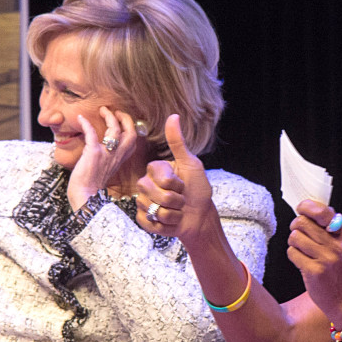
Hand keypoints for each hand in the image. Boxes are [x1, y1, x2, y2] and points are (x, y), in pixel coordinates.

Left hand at [66, 107, 140, 209]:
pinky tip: (80, 117)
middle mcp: (116, 156)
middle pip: (130, 133)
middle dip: (125, 119)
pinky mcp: (94, 154)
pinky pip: (92, 133)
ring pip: (115, 130)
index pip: (132, 140)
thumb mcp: (103, 169)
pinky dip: (86, 124)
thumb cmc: (90, 186)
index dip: (129, 127)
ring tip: (102, 110)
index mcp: (119, 159)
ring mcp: (106, 154)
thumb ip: (105, 157)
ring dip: (109, 117)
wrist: (85, 197)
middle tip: (116, 111)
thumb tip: (96, 146)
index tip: (120, 120)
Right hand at [136, 114, 215, 245]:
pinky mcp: (143, 219)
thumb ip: (178, 142)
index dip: (176, 183)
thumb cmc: (197, 189)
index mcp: (155, 170)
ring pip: (154, 209)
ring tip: (177, 210)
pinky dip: (165, 225)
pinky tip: (170, 222)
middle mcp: (145, 184)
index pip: (160, 176)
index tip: (183, 184)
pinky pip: (149, 222)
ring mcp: (142, 202)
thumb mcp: (191, 164)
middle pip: (154, 193)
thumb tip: (174, 115)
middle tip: (181, 199)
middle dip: (175, 200)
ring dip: (173, 214)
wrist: (200, 217)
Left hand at [287, 200, 341, 325]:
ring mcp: (327, 259)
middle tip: (299, 235)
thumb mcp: (339, 244)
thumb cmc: (335, 267)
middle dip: (295, 227)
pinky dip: (293, 256)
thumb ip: (327, 225)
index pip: (322, 211)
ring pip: (295, 236)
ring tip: (302, 250)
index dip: (306, 207)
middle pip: (302, 222)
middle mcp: (337, 245)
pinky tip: (302, 262)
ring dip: (293, 243)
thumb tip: (307, 206)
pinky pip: (292, 253)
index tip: (301, 209)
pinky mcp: (315, 271)